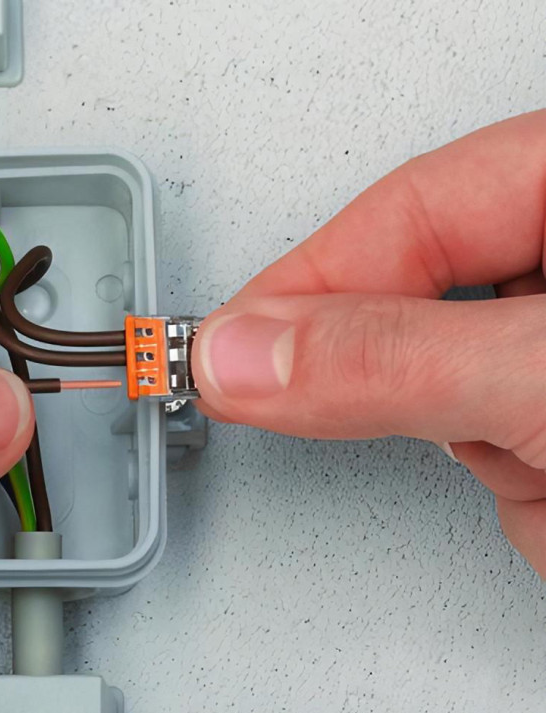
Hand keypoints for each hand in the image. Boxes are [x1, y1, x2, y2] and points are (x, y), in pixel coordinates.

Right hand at [192, 109, 545, 574]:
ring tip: (482, 452)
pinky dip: (488, 475)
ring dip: (446, 430)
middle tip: (253, 385)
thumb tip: (246, 354)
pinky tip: (531, 482)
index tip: (220, 343)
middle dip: (366, 355)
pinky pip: (485, 438)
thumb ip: (394, 359)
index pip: (416, 206)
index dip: (308, 275)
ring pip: (443, 372)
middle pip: (417, 285)